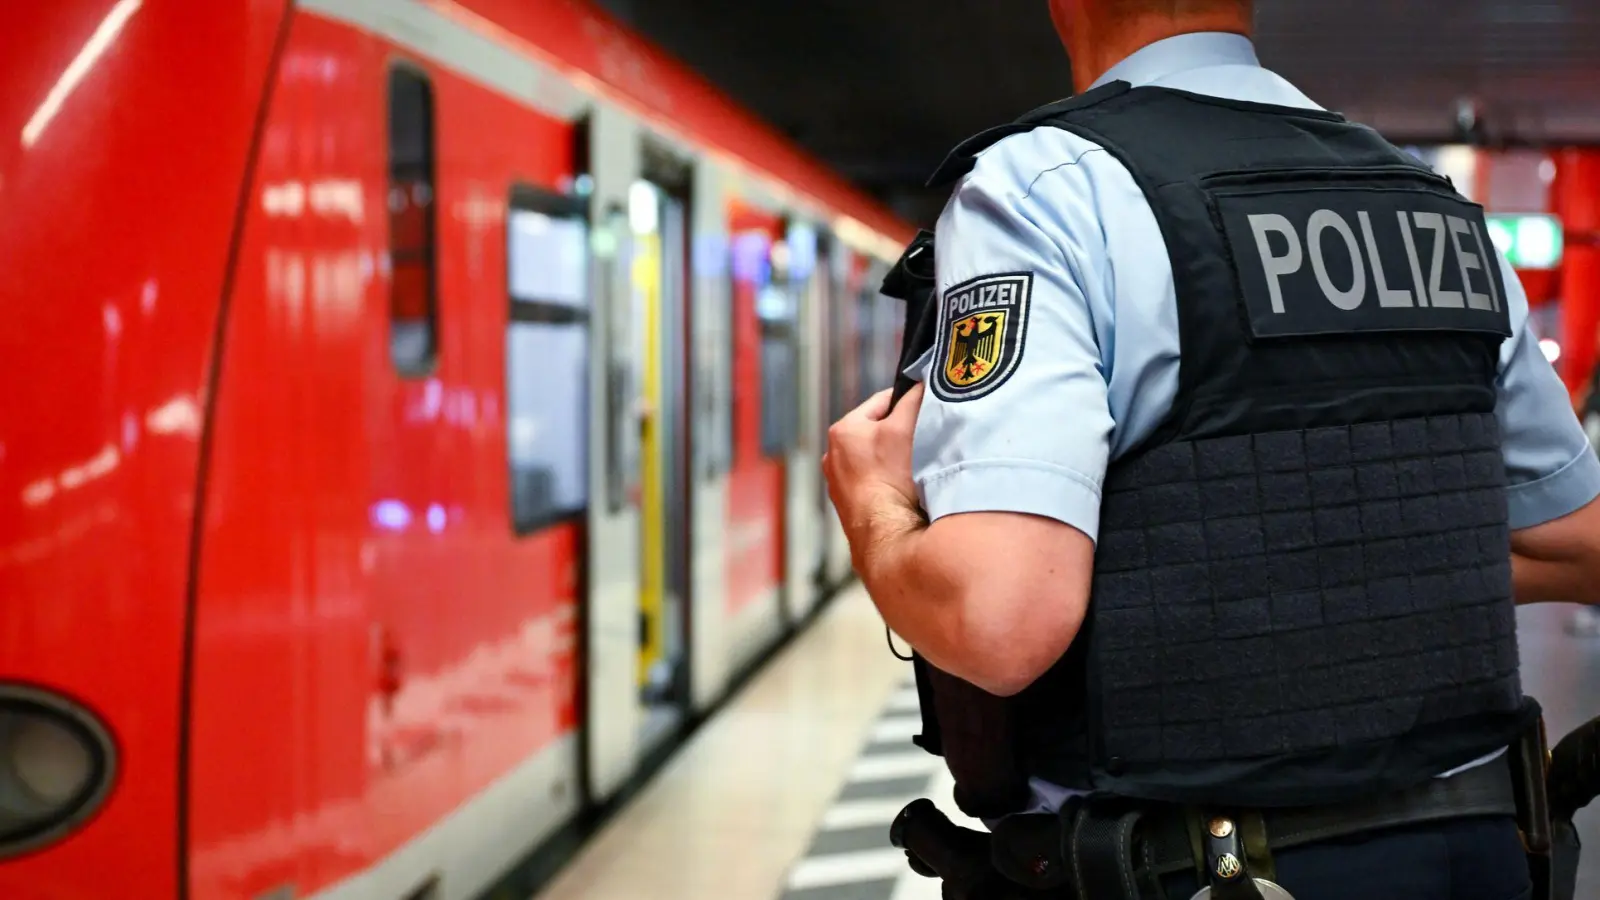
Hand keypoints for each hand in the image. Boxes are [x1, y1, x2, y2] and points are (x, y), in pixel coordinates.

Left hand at [823, 383, 925, 537]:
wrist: (886, 534)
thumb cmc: (890, 479)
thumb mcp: (905, 427)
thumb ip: (913, 400)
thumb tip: (920, 385)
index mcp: (842, 430)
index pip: (882, 402)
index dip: (908, 402)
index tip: (926, 409)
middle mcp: (833, 457)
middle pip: (879, 432)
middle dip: (900, 434)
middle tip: (924, 442)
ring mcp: (840, 485)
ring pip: (877, 460)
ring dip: (896, 461)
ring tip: (916, 470)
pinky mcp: (851, 508)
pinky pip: (875, 485)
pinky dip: (890, 484)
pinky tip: (905, 492)